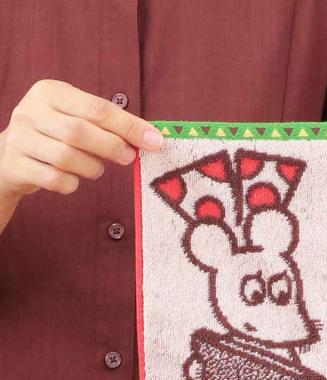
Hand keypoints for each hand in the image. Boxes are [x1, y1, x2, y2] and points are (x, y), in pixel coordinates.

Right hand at [0, 79, 163, 233]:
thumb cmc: (55, 136)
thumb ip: (108, 126)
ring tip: (96, 168)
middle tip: (128, 158)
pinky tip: (73, 178)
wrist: (9, 157)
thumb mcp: (77, 119)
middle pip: (80, 131)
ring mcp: (19, 138)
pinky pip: (55, 179)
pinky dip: (72, 183)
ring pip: (67, 157)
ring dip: (92, 168)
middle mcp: (30, 111)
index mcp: (50, 92)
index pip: (97, 108)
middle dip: (111, 148)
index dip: (130, 126)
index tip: (155, 141)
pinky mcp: (15, 165)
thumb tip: (150, 139)